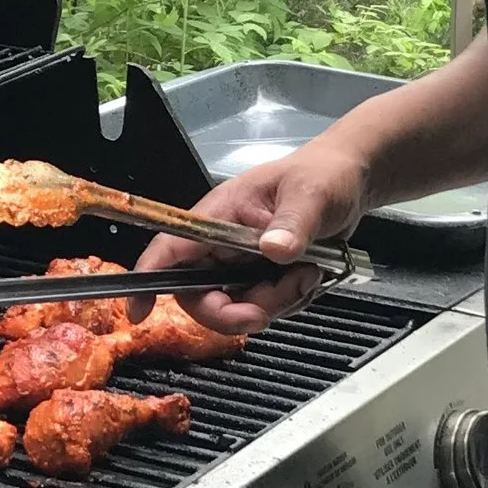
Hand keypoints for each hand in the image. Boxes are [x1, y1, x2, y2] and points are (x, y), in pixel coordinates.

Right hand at [137, 147, 370, 333]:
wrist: (349, 183)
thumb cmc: (321, 175)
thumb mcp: (311, 195)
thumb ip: (293, 224)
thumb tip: (273, 249)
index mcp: (217, 215)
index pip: (169, 248)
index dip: (148, 280)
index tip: (138, 312)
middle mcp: (221, 243)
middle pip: (199, 295)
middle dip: (233, 311)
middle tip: (268, 309)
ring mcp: (241, 264)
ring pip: (236, 307)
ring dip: (274, 303)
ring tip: (307, 273)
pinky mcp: (262, 278)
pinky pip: (263, 307)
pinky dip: (287, 302)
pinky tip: (309, 276)